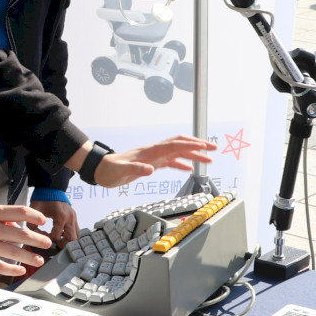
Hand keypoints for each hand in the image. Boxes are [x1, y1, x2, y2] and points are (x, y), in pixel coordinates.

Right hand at [0, 204, 52, 276]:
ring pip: (15, 252)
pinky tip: (20, 270)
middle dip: (38, 240)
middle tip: (47, 243)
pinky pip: (1, 266)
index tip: (42, 221)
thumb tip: (16, 225)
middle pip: (23, 234)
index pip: (21, 212)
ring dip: (30, 257)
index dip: (36, 216)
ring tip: (39, 260)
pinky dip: (12, 269)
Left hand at [30, 196, 79, 246]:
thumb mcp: (34, 211)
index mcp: (61, 216)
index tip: (43, 236)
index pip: (57, 236)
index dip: (49, 239)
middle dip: (62, 244)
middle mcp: (70, 218)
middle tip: (54, 244)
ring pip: (76, 236)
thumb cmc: (42, 199)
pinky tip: (62, 234)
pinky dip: (70, 235)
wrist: (51, 188)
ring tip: (58, 240)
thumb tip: (36, 237)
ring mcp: (74, 217)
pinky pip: (76, 230)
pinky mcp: (75, 217)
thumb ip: (32, 225)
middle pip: (72, 239)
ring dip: (68, 240)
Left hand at [94, 135, 215, 188]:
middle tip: (215, 148)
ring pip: (178, 152)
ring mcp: (154, 157)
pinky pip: (171, 161)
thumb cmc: (110, 170)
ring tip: (209, 160)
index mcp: (150, 151)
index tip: (206, 146)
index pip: (175, 145)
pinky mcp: (151, 163)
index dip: (191, 145)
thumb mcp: (121, 171)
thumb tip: (150, 169)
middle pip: (180, 144)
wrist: (101, 169)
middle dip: (198, 145)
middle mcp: (154, 152)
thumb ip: (136, 169)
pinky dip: (182, 163)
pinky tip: (189, 168)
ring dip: (194, 154)